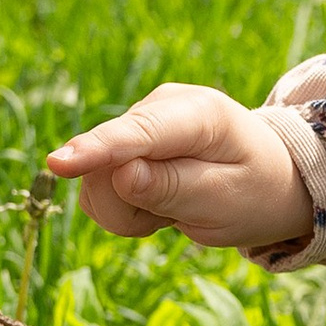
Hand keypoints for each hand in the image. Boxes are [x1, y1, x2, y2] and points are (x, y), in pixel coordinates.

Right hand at [47, 83, 312, 250]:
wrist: (268, 181)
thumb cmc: (255, 191)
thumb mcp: (227, 201)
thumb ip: (175, 188)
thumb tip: (121, 175)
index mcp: (199, 113)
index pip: (139, 133)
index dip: (97, 150)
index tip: (57, 164)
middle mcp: (161, 106)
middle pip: (108, 162)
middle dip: (131, 206)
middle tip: (177, 219)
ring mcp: (140, 123)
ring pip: (96, 180)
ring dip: (128, 210)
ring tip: (175, 208)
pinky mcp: (124, 144)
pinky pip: (97, 189)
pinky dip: (125, 208)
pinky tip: (160, 203)